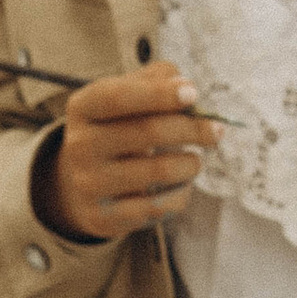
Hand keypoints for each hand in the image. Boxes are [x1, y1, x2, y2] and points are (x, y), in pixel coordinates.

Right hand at [35, 61, 221, 240]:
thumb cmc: (118, 130)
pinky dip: (180, 193)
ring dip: (191, 164)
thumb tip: (186, 89)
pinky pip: (158, 206)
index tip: (193, 93)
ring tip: (194, 161)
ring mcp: (89, 184)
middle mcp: (79, 145)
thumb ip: (157, 80)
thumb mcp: (127, 98)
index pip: (117, 97)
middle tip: (217, 131)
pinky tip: (180, 185)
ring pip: (160, 171)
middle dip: (192, 129)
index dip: (157, 94)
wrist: (84, 185)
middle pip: (148, 132)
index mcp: (83, 108)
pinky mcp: (104, 216)